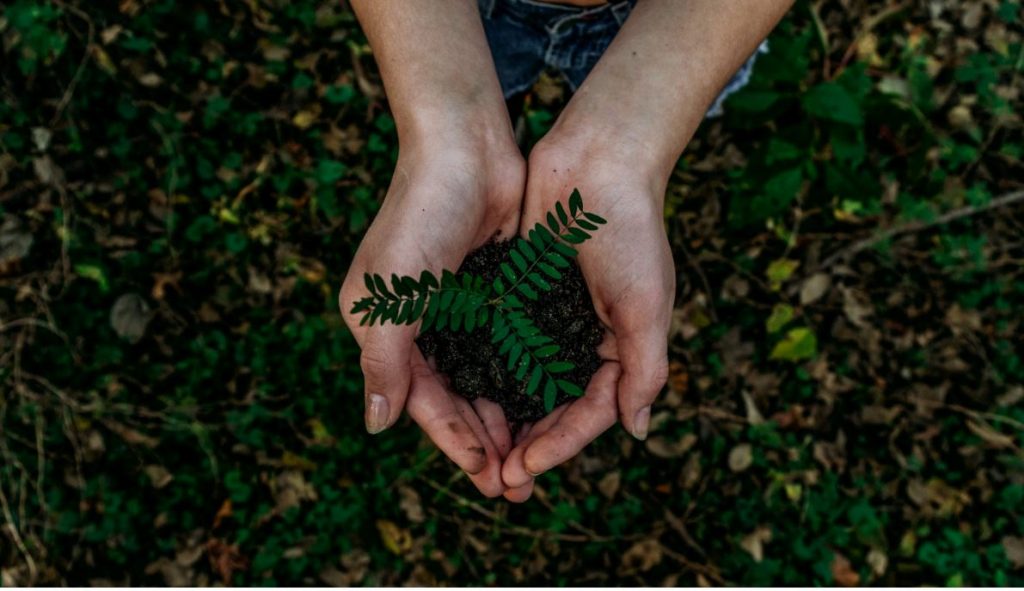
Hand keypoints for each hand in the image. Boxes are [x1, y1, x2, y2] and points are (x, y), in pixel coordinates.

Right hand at [339, 138, 524, 497]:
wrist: (466, 146)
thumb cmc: (420, 215)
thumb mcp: (391, 295)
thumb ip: (383, 362)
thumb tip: (376, 426)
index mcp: (384, 328)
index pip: (421, 400)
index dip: (453, 440)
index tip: (487, 476)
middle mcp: (419, 324)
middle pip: (454, 397)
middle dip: (484, 441)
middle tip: (517, 484)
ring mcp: (458, 308)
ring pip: (484, 378)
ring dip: (506, 417)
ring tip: (535, 456)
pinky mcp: (493, 291)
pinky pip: (508, 347)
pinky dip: (523, 377)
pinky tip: (546, 404)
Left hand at [499, 132, 673, 499]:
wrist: (597, 160)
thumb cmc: (630, 231)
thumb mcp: (646, 305)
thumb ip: (644, 369)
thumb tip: (636, 431)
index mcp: (619, 348)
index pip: (589, 412)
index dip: (559, 445)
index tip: (525, 468)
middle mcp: (582, 339)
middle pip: (552, 407)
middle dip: (527, 444)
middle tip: (497, 480)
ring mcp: (549, 318)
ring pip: (521, 382)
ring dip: (502, 418)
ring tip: (477, 453)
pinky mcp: (519, 294)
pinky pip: (500, 343)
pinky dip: (485, 371)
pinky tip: (461, 395)